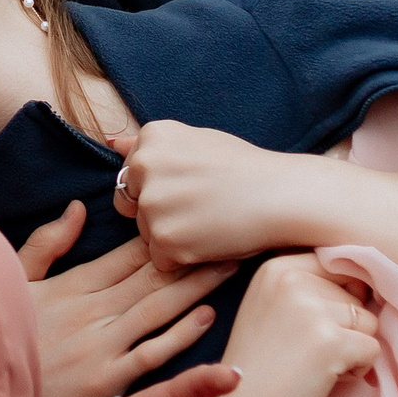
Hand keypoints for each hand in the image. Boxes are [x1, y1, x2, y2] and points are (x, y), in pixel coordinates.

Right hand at [21, 201, 233, 396]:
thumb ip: (46, 245)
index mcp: (69, 286)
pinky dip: (180, 333)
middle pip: (150, 277)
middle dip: (190, 255)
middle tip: (228, 234)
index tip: (191, 220)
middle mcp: (90, 312)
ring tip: (228, 264)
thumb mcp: (12, 282)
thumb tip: (78, 208)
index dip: (161, 237)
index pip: (124, 255)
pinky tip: (207, 315)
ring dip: (196, 286)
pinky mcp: (106, 381)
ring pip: (158, 309)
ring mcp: (100, 347)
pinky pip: (151, 353)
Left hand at [117, 120, 329, 267]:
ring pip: (145, 233)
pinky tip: (210, 242)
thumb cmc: (246, 170)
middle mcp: (144, 166)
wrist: (284, 197)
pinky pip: (160, 259)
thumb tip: (113, 142)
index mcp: (152, 137)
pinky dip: (182, 259)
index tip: (193, 186)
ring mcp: (152, 203)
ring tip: (210, 222)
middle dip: (159, 212)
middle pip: (132, 204)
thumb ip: (154, 146)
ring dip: (172, 236)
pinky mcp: (164, 238)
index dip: (163, 186)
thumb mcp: (198, 141)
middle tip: (201, 208)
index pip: (133, 173)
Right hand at [219, 253, 381, 396]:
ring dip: (352, 347)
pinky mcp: (330, 342)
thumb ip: (309, 285)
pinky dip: (357, 369)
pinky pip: (373, 349)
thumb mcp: (272, 306)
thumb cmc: (262, 363)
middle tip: (305, 349)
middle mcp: (290, 280)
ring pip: (368, 321)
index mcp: (275, 268)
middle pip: (354, 294)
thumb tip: (367, 283)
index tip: (316, 323)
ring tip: (314, 363)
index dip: (339, 295)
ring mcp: (310, 310)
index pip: (336, 265)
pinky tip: (324, 378)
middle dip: (343, 325)